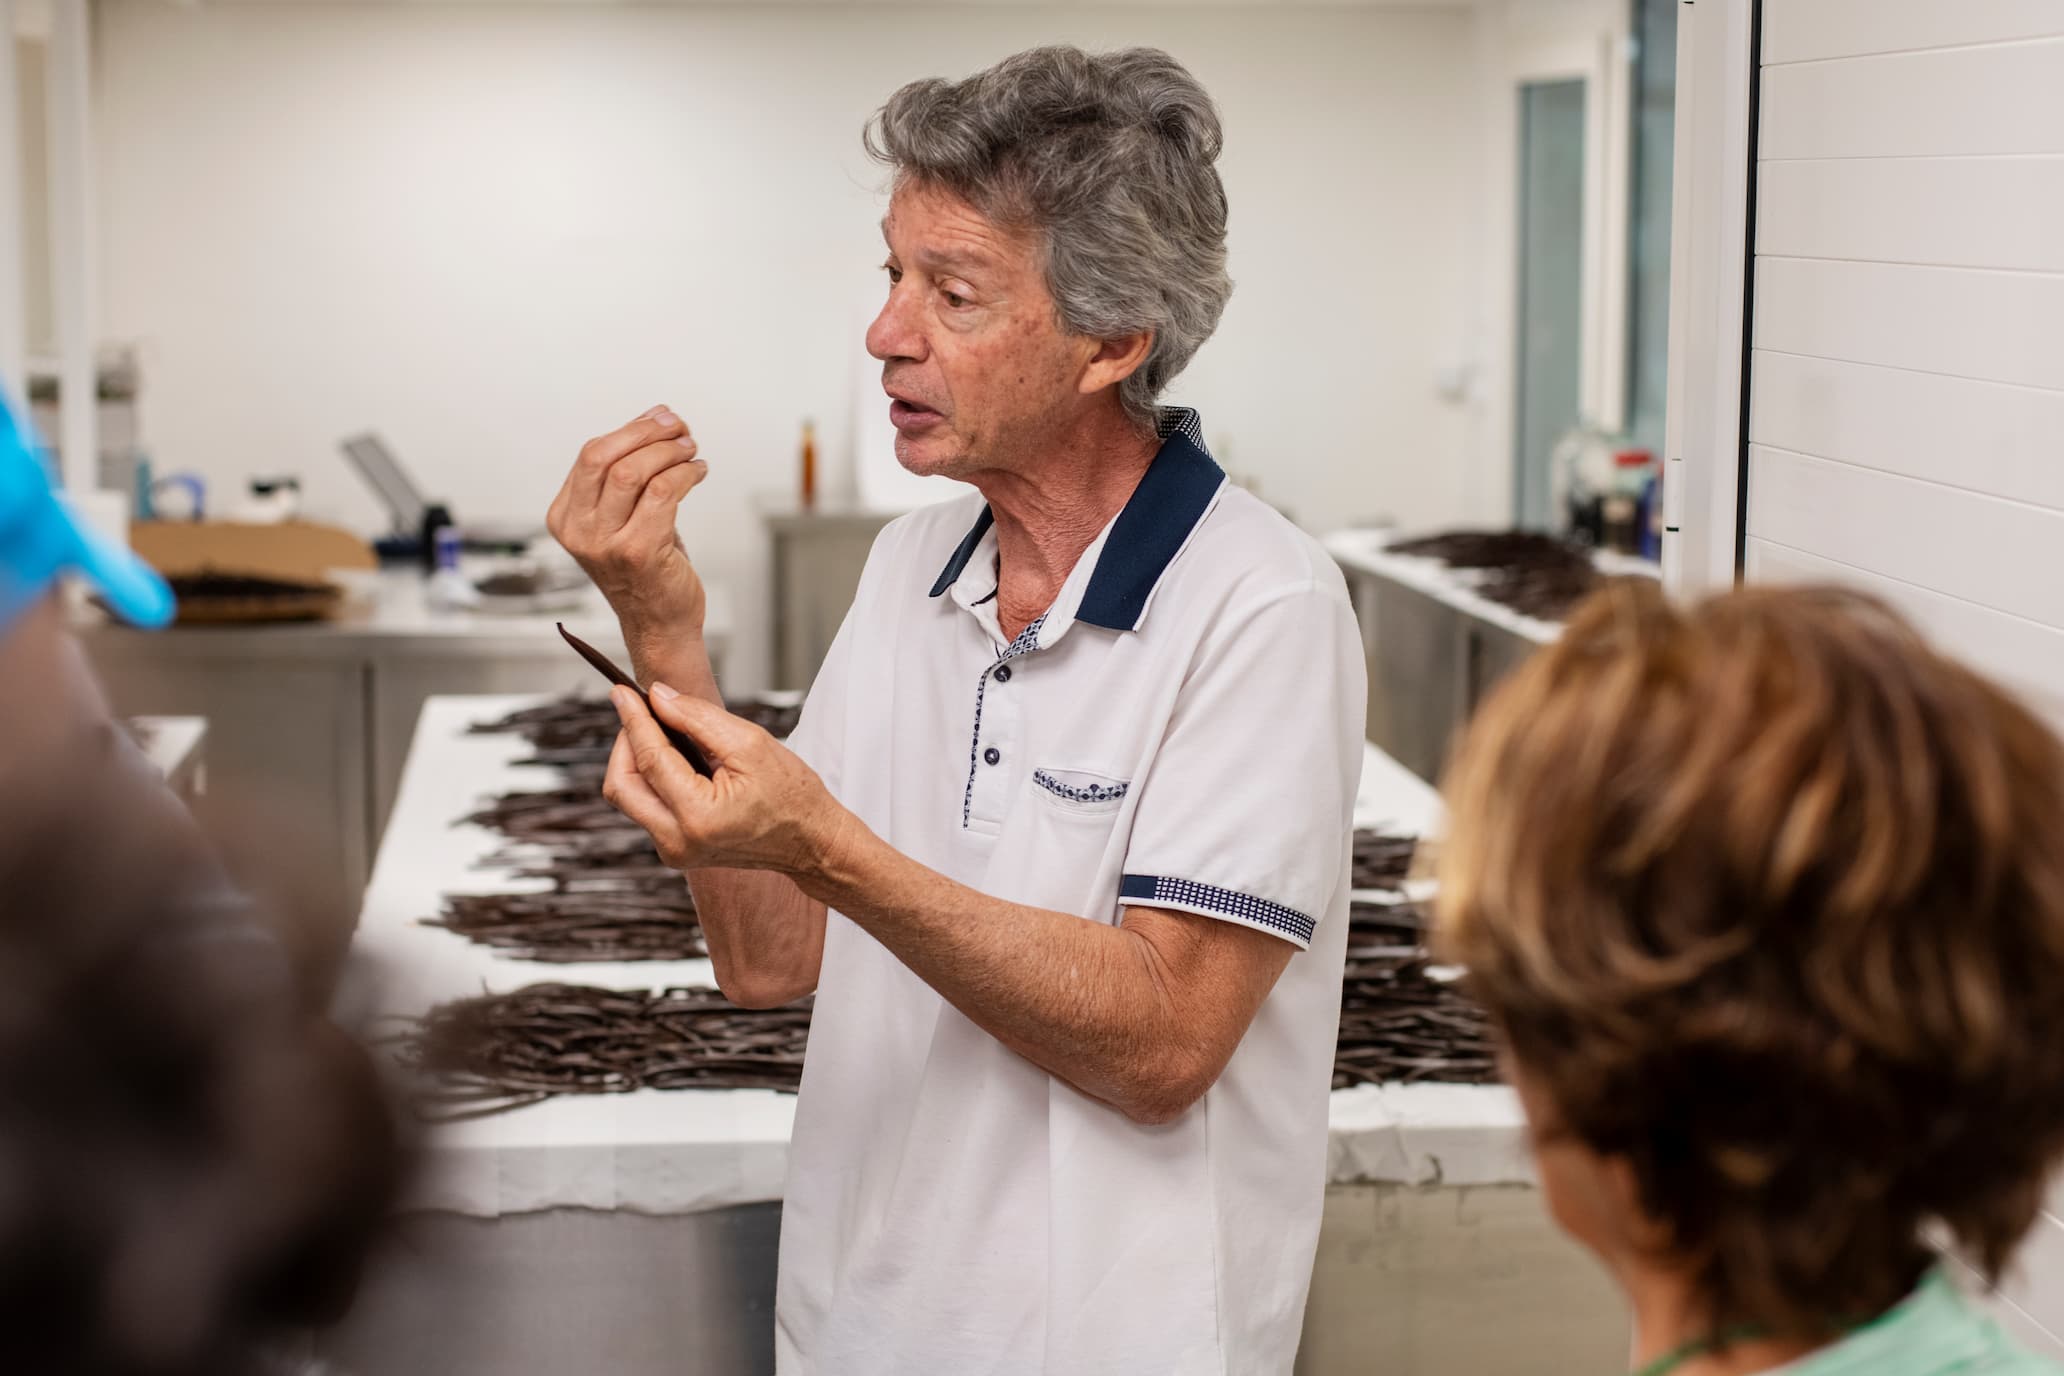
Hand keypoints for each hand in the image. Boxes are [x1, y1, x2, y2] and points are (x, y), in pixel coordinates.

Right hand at [547, 406, 709, 639]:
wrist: (659, 624)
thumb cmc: (645, 568)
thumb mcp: (623, 518)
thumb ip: (627, 473)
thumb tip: (654, 418)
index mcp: (565, 517)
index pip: (591, 455)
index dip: (630, 429)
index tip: (661, 418)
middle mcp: (578, 530)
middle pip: (606, 456)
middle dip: (647, 433)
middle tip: (678, 427)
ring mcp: (605, 543)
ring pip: (634, 471)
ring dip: (669, 451)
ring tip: (690, 449)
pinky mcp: (638, 551)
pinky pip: (664, 492)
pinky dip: (686, 473)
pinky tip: (698, 471)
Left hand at [602, 683, 849, 878]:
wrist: (810, 842)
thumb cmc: (792, 796)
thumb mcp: (750, 744)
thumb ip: (698, 717)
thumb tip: (658, 697)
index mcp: (697, 816)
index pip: (649, 759)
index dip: (633, 720)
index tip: (620, 692)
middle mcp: (676, 841)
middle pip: (621, 785)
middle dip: (626, 743)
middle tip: (641, 711)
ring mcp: (673, 851)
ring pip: (628, 797)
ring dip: (637, 760)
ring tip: (662, 731)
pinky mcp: (675, 850)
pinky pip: (645, 807)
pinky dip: (651, 778)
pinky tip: (673, 758)